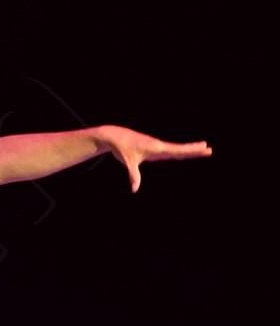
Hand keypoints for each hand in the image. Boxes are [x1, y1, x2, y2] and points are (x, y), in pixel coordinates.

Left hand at [97, 125, 211, 193]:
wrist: (116, 136)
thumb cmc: (122, 149)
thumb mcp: (128, 162)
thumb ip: (134, 175)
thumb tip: (135, 189)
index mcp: (157, 148)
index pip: (178, 151)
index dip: (192, 151)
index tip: (204, 148)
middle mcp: (159, 146)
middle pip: (180, 149)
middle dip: (195, 149)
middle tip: (209, 149)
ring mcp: (156, 146)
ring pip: (176, 148)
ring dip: (189, 148)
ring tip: (202, 146)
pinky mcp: (152, 147)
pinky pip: (169, 150)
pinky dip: (178, 150)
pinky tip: (182, 152)